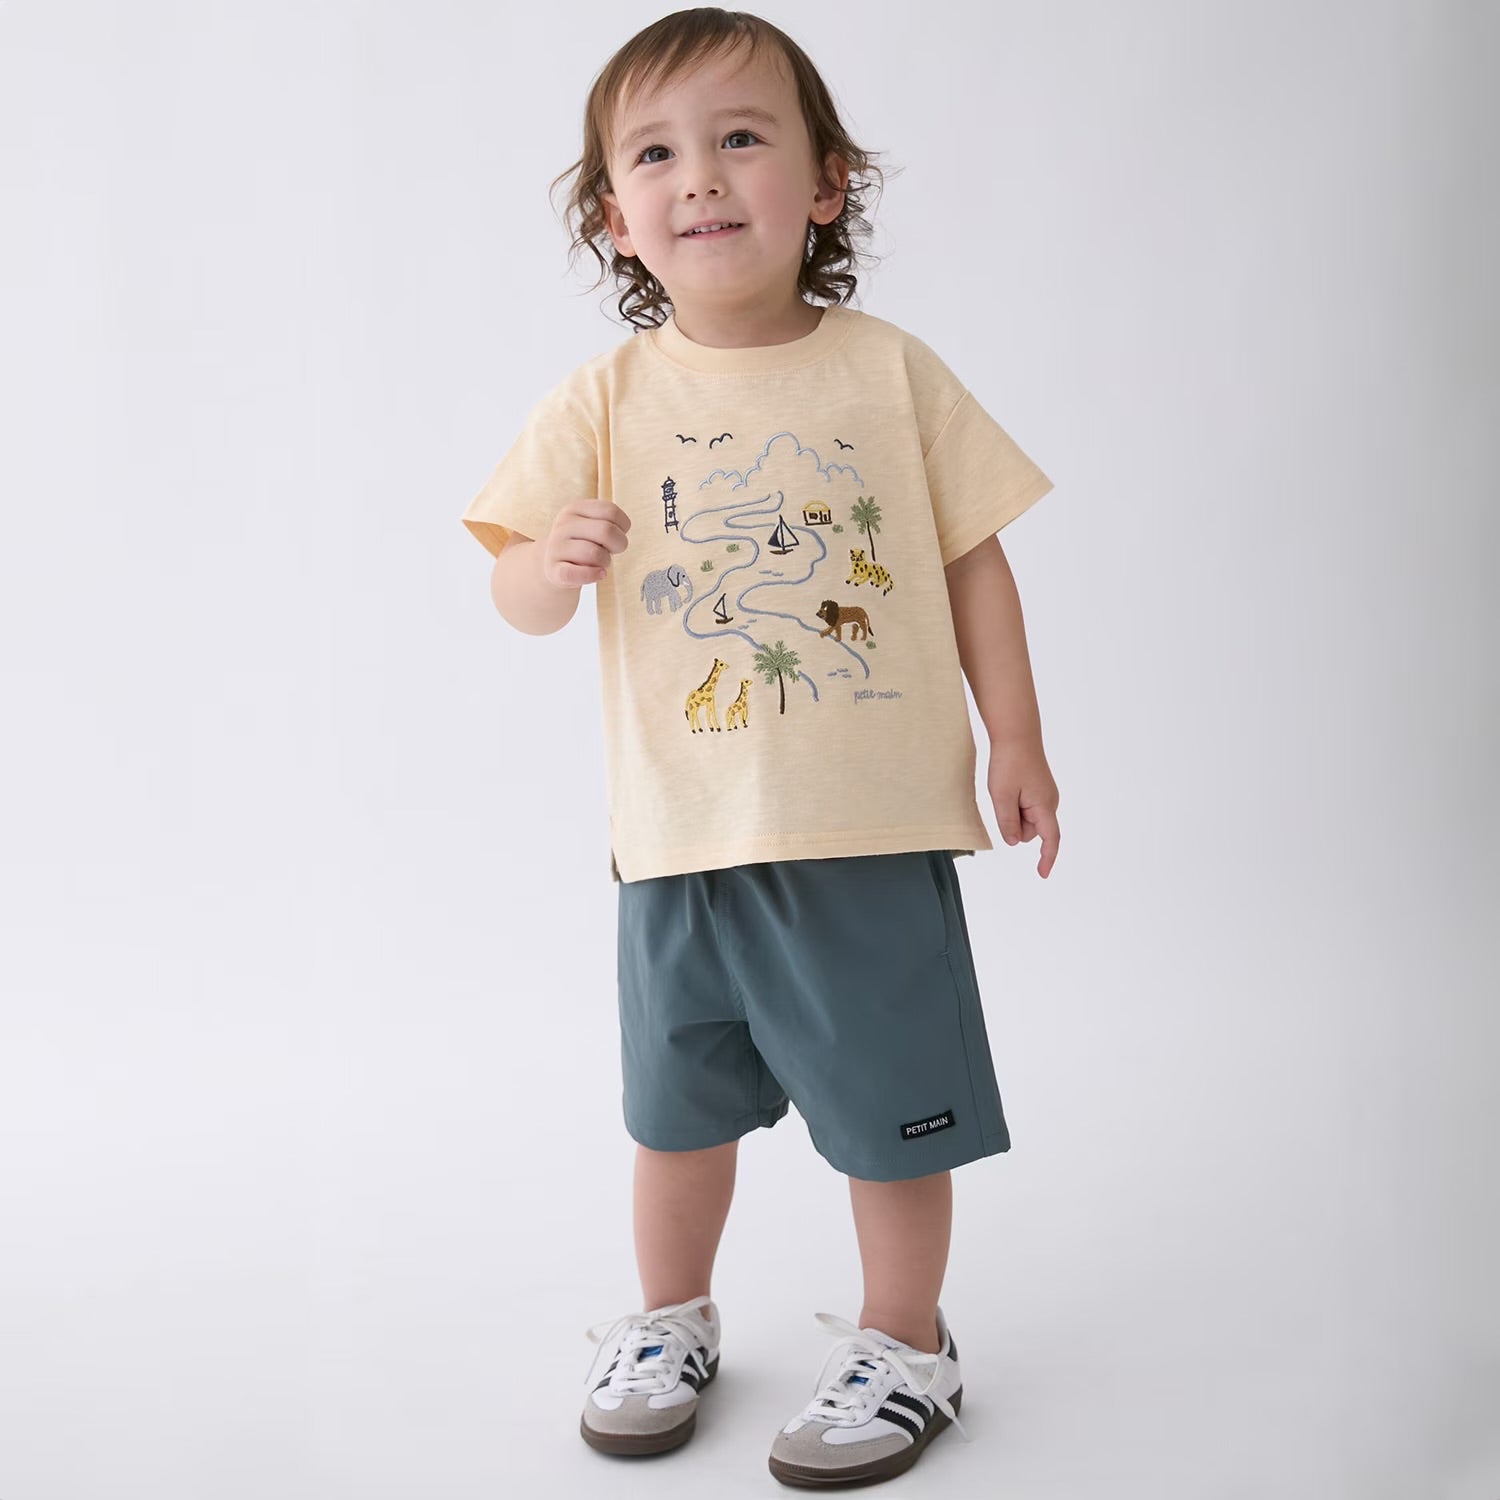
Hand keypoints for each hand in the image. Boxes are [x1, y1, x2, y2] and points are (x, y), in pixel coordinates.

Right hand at [542, 499, 630, 589]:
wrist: (555, 565)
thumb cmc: (582, 544)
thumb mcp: (592, 527)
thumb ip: (608, 524)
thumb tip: (619, 536)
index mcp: (574, 509)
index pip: (610, 511)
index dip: (623, 527)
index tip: (618, 534)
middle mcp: (563, 525)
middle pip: (606, 530)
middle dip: (618, 544)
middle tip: (612, 550)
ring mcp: (556, 547)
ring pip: (594, 554)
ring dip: (605, 561)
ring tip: (601, 562)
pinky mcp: (554, 570)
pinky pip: (577, 574)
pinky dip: (593, 575)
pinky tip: (598, 574)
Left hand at [986, 739, 1059, 877]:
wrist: (1017, 734)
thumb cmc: (1009, 763)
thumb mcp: (1002, 795)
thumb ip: (1007, 822)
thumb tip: (1013, 842)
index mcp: (1044, 806)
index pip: (1050, 840)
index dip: (1046, 858)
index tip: (1042, 874)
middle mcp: (1049, 802)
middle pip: (1029, 831)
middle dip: (1014, 825)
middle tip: (1002, 798)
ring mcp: (1045, 795)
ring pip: (1025, 819)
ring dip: (1012, 812)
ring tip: (1005, 789)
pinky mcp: (1038, 789)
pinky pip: (1024, 807)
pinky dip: (1014, 803)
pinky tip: (1008, 786)